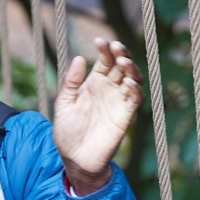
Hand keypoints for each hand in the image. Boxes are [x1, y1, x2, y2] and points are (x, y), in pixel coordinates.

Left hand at [52, 38, 143, 194]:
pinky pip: (135, 99)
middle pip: (121, 65)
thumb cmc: (67, 131)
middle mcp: (109, 89)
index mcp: (94, 83)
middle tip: (116, 46)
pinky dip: (135, 89)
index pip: (105, 60)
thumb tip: (80, 57)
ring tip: (123, 61)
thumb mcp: (63, 103)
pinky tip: (128, 83)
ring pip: (132, 78)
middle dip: (121, 53)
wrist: (75, 158)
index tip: (99, 41)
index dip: (105, 49)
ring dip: (131, 68)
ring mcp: (118, 101)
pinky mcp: (125, 115)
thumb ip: (71, 81)